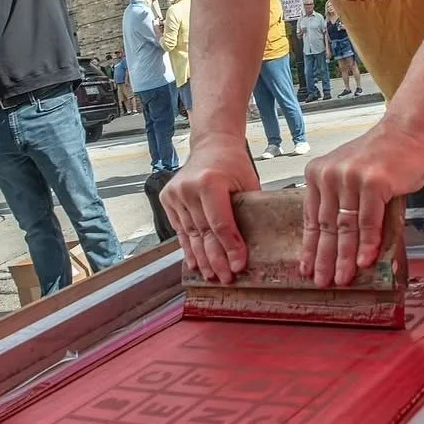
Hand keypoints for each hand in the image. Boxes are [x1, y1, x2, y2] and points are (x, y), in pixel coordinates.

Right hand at [160, 133, 259, 283]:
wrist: (211, 144)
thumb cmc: (233, 163)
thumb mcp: (248, 183)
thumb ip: (248, 211)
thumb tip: (256, 245)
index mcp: (210, 182)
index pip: (221, 224)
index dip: (231, 249)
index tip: (238, 267)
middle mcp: (188, 189)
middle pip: (205, 234)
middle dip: (216, 260)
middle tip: (226, 278)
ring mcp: (175, 194)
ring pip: (191, 235)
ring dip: (202, 258)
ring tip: (212, 276)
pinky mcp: (167, 199)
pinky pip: (180, 230)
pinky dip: (188, 248)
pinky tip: (195, 263)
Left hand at [299, 118, 423, 286]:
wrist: (409, 133)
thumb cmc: (383, 157)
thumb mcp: (352, 177)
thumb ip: (345, 205)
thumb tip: (345, 247)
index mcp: (318, 173)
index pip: (311, 218)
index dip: (310, 247)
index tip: (307, 268)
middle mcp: (329, 175)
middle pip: (326, 225)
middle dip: (325, 258)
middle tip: (323, 281)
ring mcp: (350, 177)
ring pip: (345, 226)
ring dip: (345, 257)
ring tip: (343, 278)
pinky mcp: (373, 182)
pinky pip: (368, 221)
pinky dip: (367, 244)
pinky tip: (364, 261)